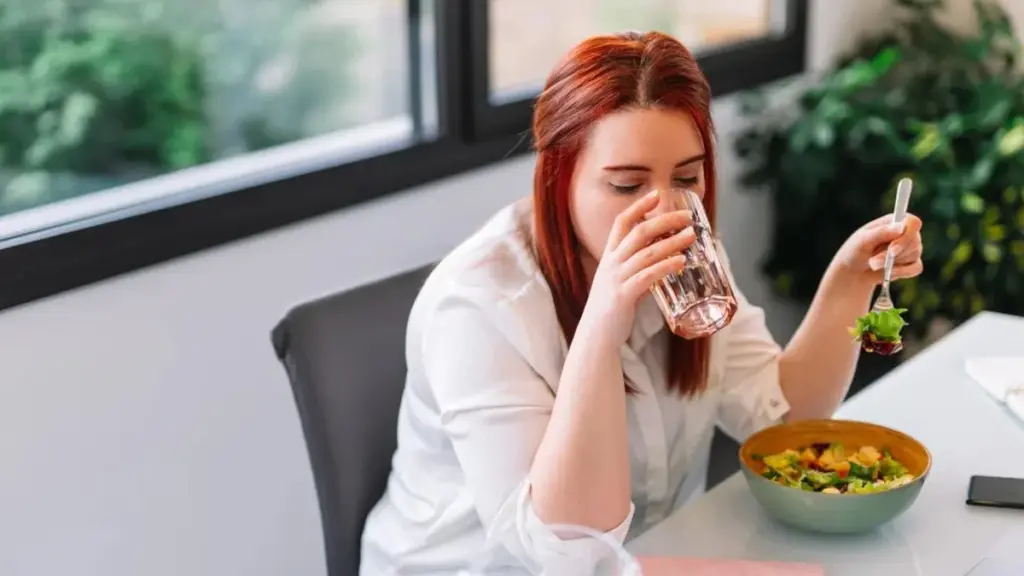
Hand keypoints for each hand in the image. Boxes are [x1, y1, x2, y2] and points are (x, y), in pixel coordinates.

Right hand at [579, 191, 696, 346]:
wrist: (596, 336)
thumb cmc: (612, 309)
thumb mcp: (621, 281)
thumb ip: (639, 268)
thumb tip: (664, 261)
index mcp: (609, 257)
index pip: (622, 223)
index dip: (639, 206)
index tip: (657, 195)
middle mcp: (611, 263)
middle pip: (638, 232)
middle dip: (664, 221)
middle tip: (687, 217)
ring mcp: (616, 279)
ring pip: (646, 253)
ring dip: (671, 242)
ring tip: (691, 236)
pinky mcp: (623, 296)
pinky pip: (647, 276)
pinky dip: (665, 266)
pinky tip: (680, 261)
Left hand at [832, 213, 923, 283]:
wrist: (853, 273)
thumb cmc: (855, 252)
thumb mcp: (862, 241)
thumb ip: (880, 232)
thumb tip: (901, 227)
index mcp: (893, 222)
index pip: (913, 223)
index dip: (907, 236)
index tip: (892, 250)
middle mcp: (905, 233)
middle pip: (914, 241)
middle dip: (892, 255)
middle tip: (873, 262)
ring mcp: (910, 248)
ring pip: (914, 255)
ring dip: (892, 264)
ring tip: (873, 265)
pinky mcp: (912, 264)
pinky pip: (916, 268)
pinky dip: (901, 272)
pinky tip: (888, 273)